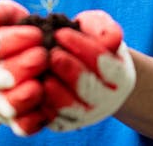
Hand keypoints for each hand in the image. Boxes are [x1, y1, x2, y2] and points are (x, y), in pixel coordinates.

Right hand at [0, 0, 49, 135]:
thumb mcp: (8, 20)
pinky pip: (21, 127)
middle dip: (18, 67)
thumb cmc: (16, 37)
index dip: (11, 41)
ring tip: (39, 87)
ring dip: (21, 97)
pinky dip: (31, 121)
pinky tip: (46, 110)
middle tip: (42, 56)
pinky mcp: (16, 121)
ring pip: (4, 105)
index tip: (37, 34)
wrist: (17, 67)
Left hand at [44, 9, 136, 131]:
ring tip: (43, 73)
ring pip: (71, 108)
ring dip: (55, 91)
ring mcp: (87, 115)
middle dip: (69, 70)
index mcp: (119, 75)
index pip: (103, 63)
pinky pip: (53, 119)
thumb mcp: (99, 28)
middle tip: (51, 54)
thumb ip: (104, 28)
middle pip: (89, 89)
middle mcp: (107, 99)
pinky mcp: (66, 123)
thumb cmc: (89, 41)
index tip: (61, 33)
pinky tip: (33, 86)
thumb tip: (109, 39)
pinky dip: (43, 104)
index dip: (82, 47)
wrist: (82, 68)